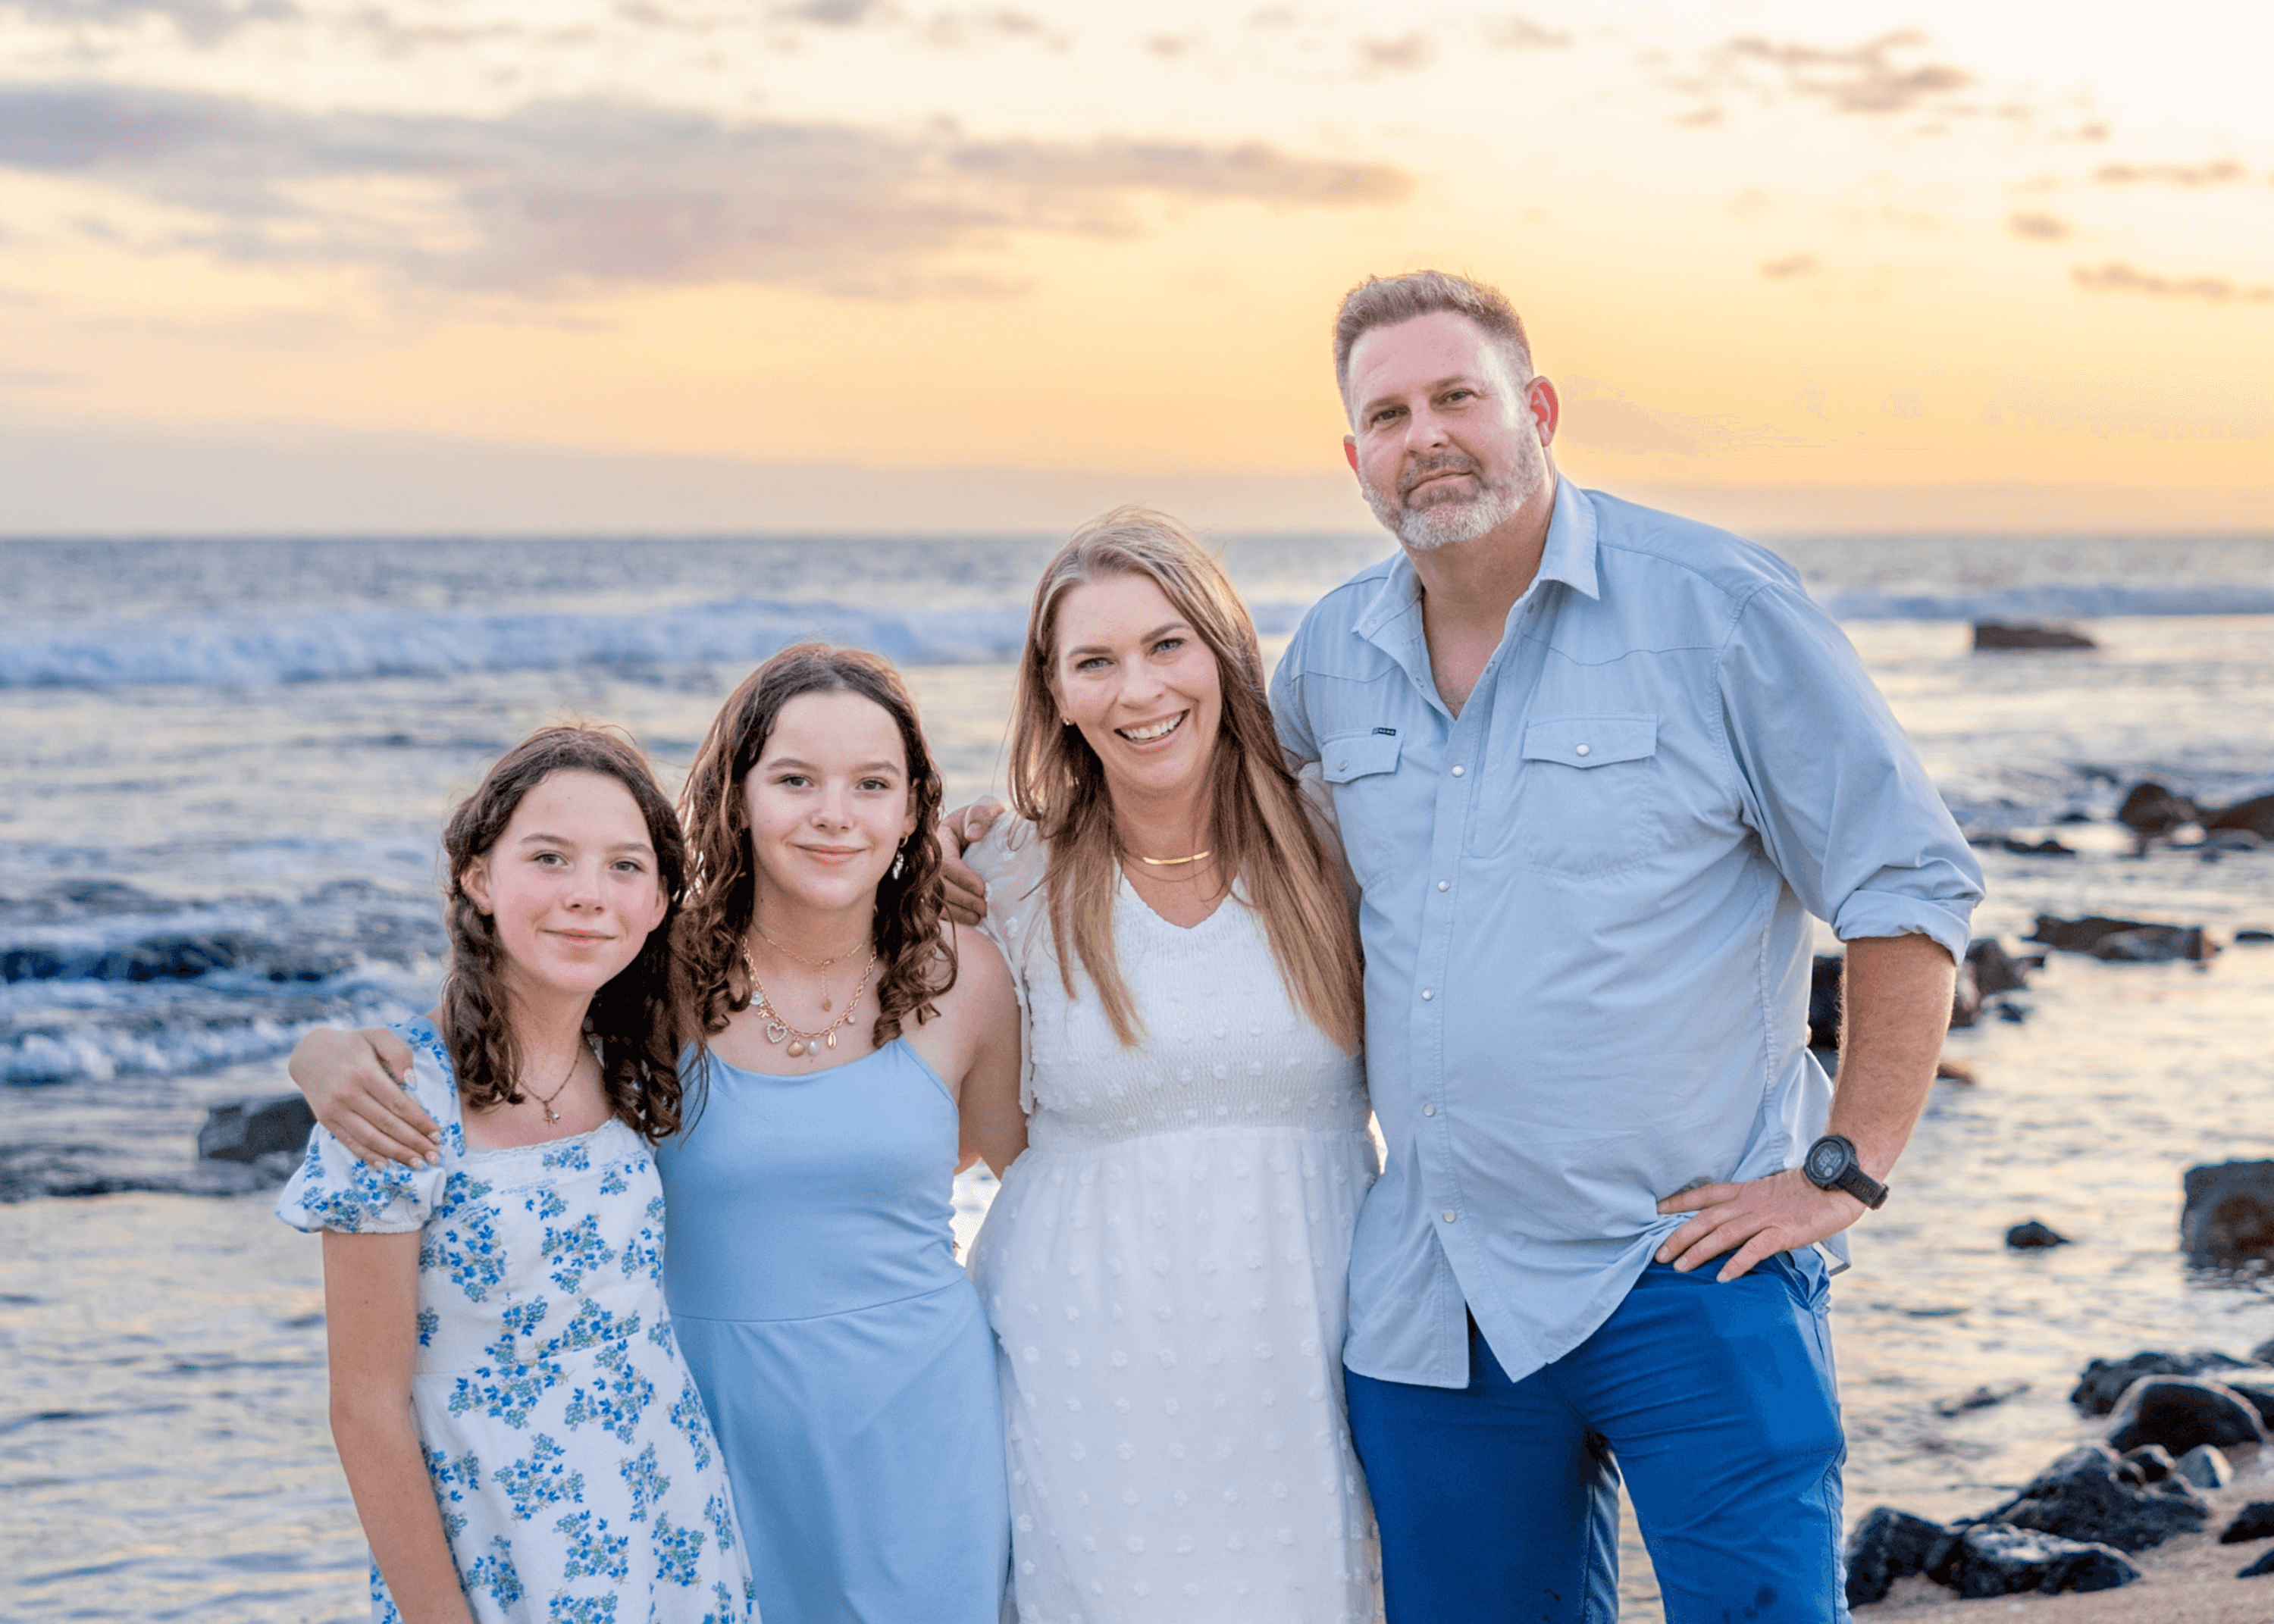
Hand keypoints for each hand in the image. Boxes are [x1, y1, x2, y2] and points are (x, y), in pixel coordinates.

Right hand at [289, 1026, 438, 1166]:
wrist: (310, 1053)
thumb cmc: (353, 1044)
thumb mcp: (377, 1035)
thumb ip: (398, 1052)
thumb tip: (412, 1081)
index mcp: (364, 1072)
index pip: (398, 1103)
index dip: (420, 1122)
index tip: (438, 1134)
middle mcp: (348, 1094)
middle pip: (387, 1124)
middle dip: (413, 1142)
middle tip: (434, 1156)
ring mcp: (335, 1110)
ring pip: (370, 1138)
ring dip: (396, 1154)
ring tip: (418, 1163)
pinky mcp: (326, 1121)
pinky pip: (350, 1142)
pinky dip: (368, 1156)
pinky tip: (387, 1165)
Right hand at [937, 798, 1006, 927]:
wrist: (984, 831)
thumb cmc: (986, 820)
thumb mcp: (987, 809)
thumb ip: (981, 814)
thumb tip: (973, 835)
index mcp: (939, 837)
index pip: (944, 862)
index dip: (961, 877)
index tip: (982, 888)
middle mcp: (928, 858)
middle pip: (937, 884)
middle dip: (962, 898)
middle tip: (984, 907)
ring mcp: (927, 876)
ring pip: (933, 900)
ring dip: (957, 912)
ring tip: (979, 916)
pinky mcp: (931, 892)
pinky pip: (934, 910)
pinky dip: (953, 918)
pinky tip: (970, 920)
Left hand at [1653, 1168, 1862, 1282]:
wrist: (1837, 1185)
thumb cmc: (1806, 1191)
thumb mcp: (1770, 1192)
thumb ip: (1750, 1203)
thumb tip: (1732, 1217)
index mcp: (1745, 1191)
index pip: (1704, 1194)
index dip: (1679, 1201)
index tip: (1656, 1211)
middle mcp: (1748, 1203)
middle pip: (1705, 1219)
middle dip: (1679, 1237)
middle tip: (1658, 1254)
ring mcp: (1765, 1217)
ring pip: (1722, 1234)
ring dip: (1698, 1252)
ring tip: (1680, 1268)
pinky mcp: (1783, 1232)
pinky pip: (1754, 1249)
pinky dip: (1736, 1263)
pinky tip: (1722, 1277)